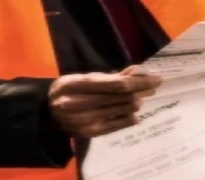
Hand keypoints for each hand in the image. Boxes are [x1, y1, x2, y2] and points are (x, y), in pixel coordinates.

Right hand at [47, 67, 162, 137]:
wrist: (48, 112)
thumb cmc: (71, 90)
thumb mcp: (85, 77)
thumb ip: (111, 76)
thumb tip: (139, 72)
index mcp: (76, 85)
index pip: (117, 84)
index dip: (140, 81)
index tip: (156, 77)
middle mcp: (79, 104)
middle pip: (123, 97)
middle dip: (142, 90)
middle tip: (153, 86)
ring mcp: (85, 121)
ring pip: (124, 109)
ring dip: (137, 101)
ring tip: (142, 96)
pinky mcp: (90, 133)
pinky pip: (120, 124)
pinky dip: (131, 116)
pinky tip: (134, 111)